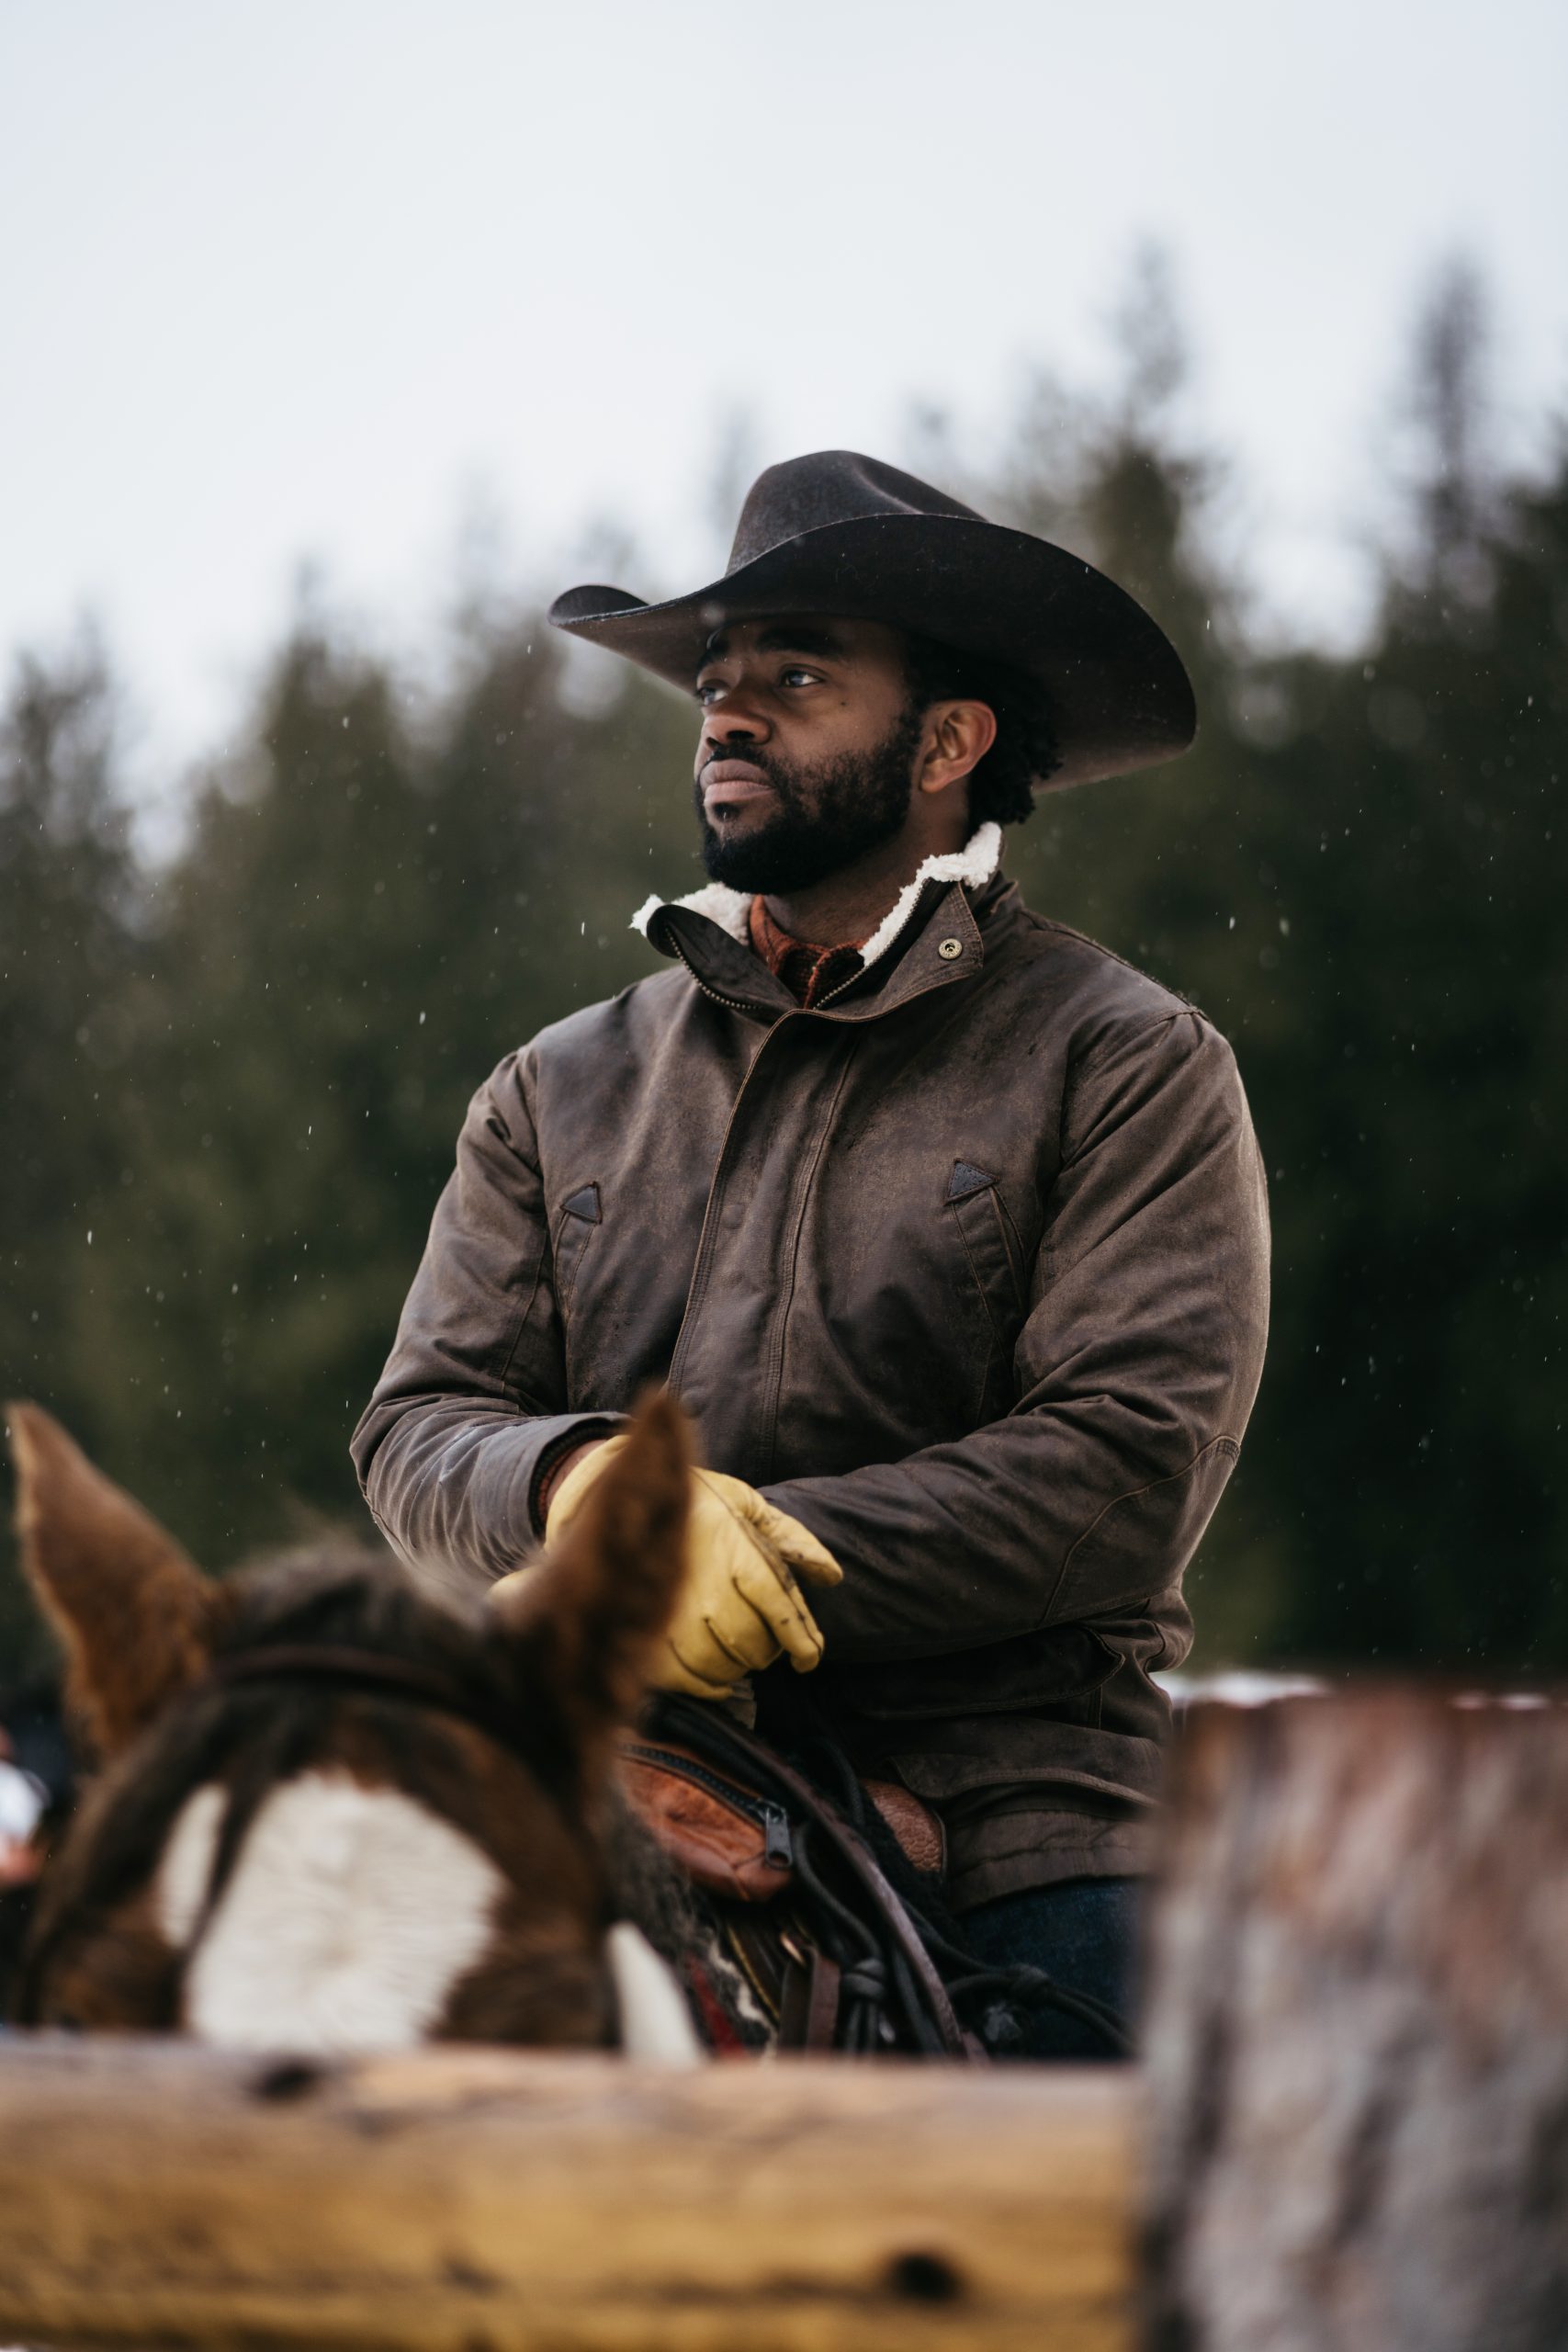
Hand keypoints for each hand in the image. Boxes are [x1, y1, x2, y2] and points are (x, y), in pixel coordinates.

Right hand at [535, 1439, 842, 1698]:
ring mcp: (672, 1612)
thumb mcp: (750, 1506)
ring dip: (737, 1669)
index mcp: (736, 1552)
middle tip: (766, 1645)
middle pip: (752, 1645)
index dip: (802, 1641)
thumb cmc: (700, 1501)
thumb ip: (793, 1540)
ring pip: (719, 1665)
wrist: (630, 1491)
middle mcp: (706, 1586)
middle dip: (767, 1652)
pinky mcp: (645, 1630)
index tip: (809, 1659)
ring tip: (739, 1657)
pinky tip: (715, 1679)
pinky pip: (682, 1677)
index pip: (781, 1611)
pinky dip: (705, 1686)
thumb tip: (832, 1576)